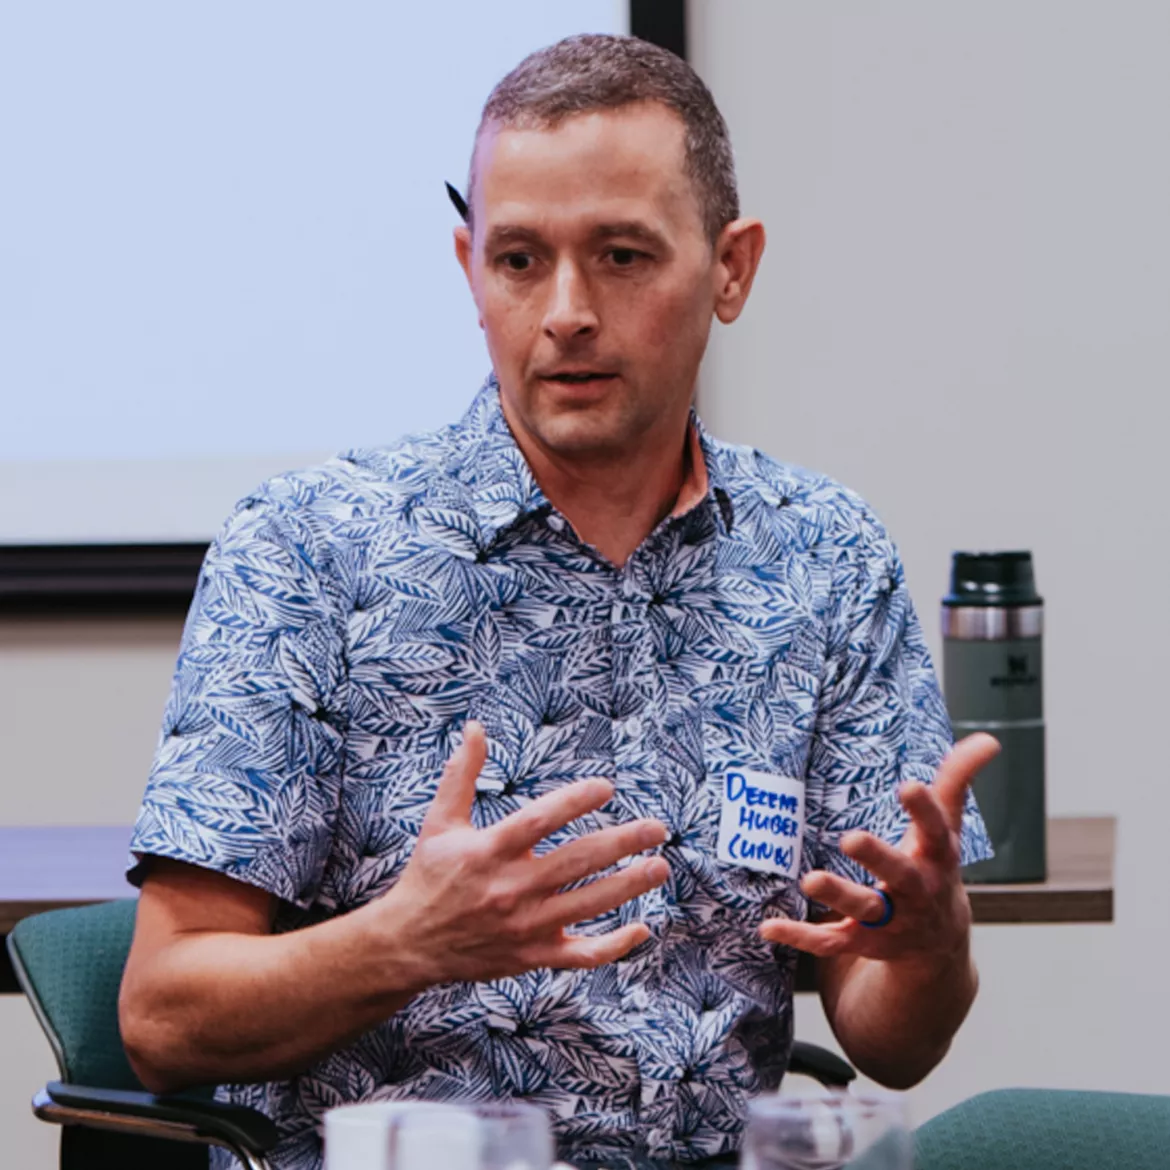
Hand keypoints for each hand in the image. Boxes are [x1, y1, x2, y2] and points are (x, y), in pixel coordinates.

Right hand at [379, 722, 669, 987]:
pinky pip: (581, 954)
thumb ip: (462, 774)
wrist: (409, 943)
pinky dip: (614, 946)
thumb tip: (476, 727)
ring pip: (588, 905)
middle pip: (576, 861)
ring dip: (628, 885)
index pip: (539, 821)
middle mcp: (510, 889)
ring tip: (660, 866)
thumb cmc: (429, 875)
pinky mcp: (532, 955)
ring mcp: (524, 926)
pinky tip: (641, 927)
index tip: (607, 787)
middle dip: (622, 842)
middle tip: (657, 828)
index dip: (575, 802)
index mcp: (488, 851)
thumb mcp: (440, 821)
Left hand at [759, 734, 999, 967]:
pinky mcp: (861, 942)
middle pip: (899, 875)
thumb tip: (989, 740)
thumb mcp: (947, 828)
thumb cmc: (934, 868)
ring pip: (863, 910)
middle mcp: (914, 891)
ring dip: (838, 895)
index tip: (909, 785)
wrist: (938, 945)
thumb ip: (957, 782)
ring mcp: (889, 921)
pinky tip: (768, 926)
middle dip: (878, 858)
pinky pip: (830, 941)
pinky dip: (800, 936)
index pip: (935, 831)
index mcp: (935, 858)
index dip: (924, 809)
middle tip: (852, 838)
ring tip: (809, 880)